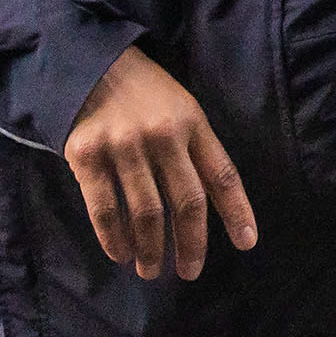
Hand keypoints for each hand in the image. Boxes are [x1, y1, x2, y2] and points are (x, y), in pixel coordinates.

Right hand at [63, 46, 257, 279]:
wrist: (90, 63)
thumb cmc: (144, 93)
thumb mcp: (181, 108)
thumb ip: (196, 149)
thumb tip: (210, 205)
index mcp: (192, 123)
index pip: (222, 175)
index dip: (237, 212)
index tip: (247, 243)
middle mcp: (162, 136)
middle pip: (186, 202)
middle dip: (191, 244)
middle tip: (189, 272)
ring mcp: (124, 146)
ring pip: (146, 213)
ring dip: (152, 249)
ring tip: (152, 270)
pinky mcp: (88, 156)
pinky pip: (104, 209)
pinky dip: (114, 238)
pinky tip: (121, 254)